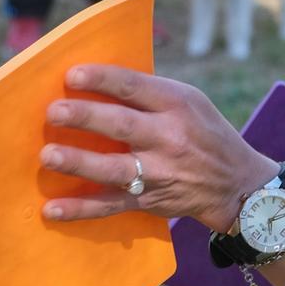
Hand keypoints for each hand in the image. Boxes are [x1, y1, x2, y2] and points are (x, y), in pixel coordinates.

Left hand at [40, 65, 274, 230]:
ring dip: (79, 163)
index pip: (135, 86)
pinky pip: (111, 206)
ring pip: (114, 169)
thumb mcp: (189, 101)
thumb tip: (93, 80)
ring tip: (48, 156)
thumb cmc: (203, 132)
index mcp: (177, 105)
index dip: (103, 79)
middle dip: (86, 118)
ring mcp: (159, 173)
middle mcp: (169, 138)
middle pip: (122, 126)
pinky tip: (52, 209)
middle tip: (53, 112)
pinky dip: (81, 210)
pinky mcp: (149, 201)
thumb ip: (149, 93)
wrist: (236, 184)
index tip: (71, 75)